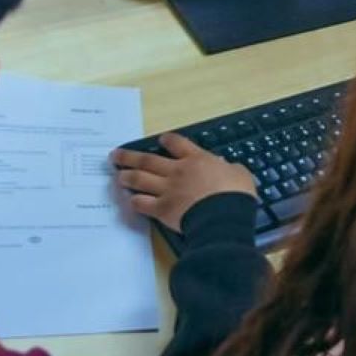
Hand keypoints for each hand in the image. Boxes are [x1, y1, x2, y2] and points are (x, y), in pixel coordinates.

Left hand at [111, 134, 257, 233]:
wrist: (222, 216)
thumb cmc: (235, 193)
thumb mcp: (239, 174)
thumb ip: (229, 169)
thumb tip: (227, 169)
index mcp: (197, 159)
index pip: (178, 144)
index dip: (167, 140)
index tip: (161, 139)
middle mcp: (177, 171)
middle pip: (148, 160)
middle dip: (130, 156)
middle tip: (116, 154)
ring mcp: (167, 190)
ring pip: (141, 179)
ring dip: (127, 176)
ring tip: (119, 176)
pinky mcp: (162, 209)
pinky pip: (143, 203)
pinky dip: (135, 201)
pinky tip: (131, 200)